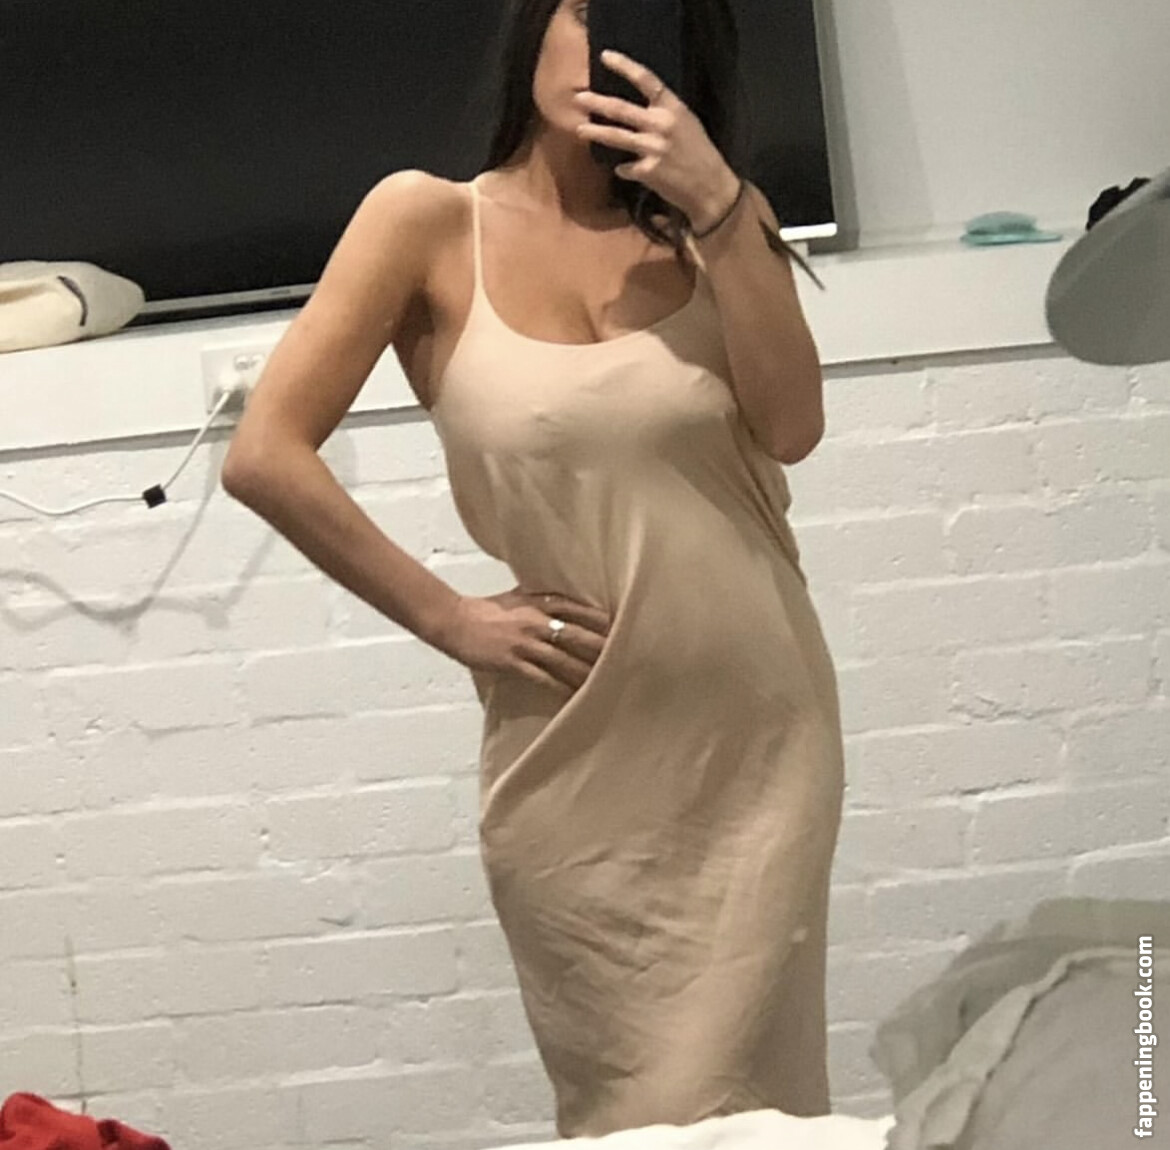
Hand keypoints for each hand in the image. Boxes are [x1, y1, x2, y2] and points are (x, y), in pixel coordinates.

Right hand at [437, 586, 611, 695]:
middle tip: (629, 662)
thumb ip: (546, 599)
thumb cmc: (488, 609)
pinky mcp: (512, 661)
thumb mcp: (520, 596)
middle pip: (579, 636)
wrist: (454, 621)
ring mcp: (524, 642)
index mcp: (541, 601)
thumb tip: (574, 604)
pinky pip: (544, 678)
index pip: (582, 610)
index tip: (628, 630)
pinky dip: (562, 688)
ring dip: (587, 674)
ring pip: (565, 660)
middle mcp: (536, 620)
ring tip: (609, 685)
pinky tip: (576, 697)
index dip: (605, 622)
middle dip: (604, 650)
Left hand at [574, 47, 738, 226]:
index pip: (645, 80)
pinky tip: (623, 170)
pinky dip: (623, 169)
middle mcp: (661, 124)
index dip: (624, 66)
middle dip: (597, 103)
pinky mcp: (647, 171)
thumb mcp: (686, 123)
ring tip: (579, 129)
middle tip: (578, 98)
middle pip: (621, 109)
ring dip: (596, 132)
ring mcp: (653, 148)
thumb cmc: (699, 153)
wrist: (711, 185)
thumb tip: (636, 111)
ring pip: (617, 137)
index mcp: (673, 107)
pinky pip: (625, 168)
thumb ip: (663, 114)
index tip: (605, 57)